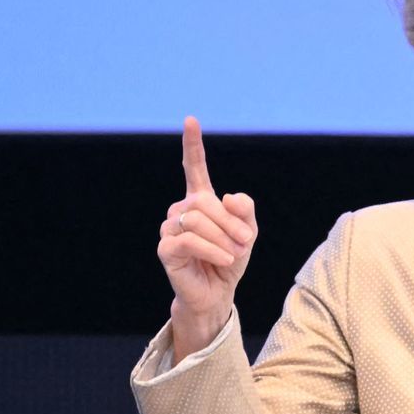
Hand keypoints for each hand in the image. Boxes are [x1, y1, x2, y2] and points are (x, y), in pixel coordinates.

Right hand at [157, 116, 257, 358]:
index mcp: (200, 200)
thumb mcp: (247, 233)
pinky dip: (211, 249)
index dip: (192, 144)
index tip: (191, 120)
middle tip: (246, 242)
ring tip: (234, 253)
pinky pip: (188, 240)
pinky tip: (223, 258)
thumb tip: (229, 196)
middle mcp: (181, 209)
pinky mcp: (166, 248)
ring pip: (196, 220)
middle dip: (230, 222)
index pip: (193, 168)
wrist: (217, 293)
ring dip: (222, 237)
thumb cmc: (230, 259)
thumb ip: (245, 211)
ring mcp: (170, 228)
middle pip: (204, 202)